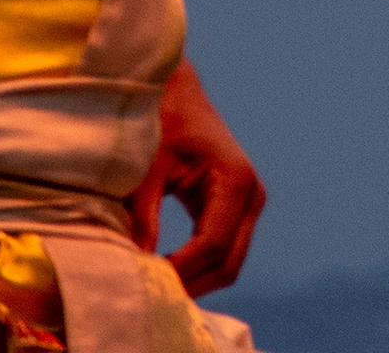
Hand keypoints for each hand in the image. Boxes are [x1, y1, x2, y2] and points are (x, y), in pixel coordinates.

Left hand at [141, 63, 264, 295]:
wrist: (175, 92)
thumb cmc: (160, 119)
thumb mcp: (147, 165)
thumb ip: (143, 213)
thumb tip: (136, 262)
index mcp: (235, 179)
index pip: (213, 243)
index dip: (180, 270)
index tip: (145, 284)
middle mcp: (251, 194)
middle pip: (228, 262)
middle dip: (190, 284)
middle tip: (148, 295)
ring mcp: (247, 203)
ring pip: (228, 263)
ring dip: (194, 280)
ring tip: (153, 286)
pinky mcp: (234, 209)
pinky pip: (220, 251)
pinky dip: (195, 267)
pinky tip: (163, 271)